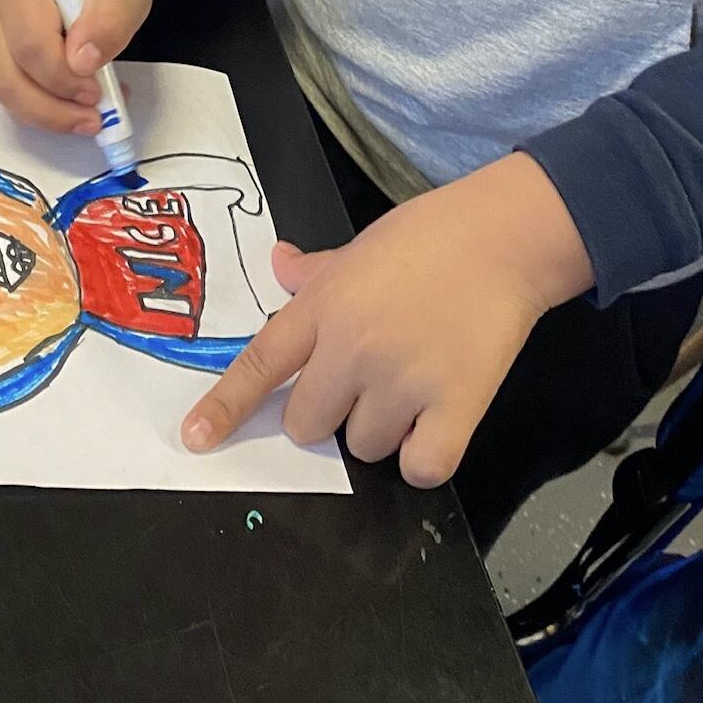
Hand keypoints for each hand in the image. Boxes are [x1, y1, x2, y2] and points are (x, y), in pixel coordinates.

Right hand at [0, 0, 172, 136]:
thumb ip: (107, 20)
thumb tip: (81, 63)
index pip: (30, 43)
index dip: (61, 76)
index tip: (97, 91)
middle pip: (8, 76)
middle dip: (53, 108)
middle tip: (95, 118)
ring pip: (8, 91)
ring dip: (51, 115)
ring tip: (92, 118)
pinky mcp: (3, 54)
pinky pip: (17, 92)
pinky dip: (48, 109)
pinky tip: (79, 106)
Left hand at [181, 154, 593, 486]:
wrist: (505, 237)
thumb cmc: (431, 235)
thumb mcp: (360, 246)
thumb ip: (315, 270)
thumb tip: (277, 263)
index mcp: (324, 307)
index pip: (261, 365)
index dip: (226, 408)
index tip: (196, 440)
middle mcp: (353, 348)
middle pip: (308, 424)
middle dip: (329, 413)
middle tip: (366, 381)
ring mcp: (402, 381)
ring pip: (365, 447)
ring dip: (383, 431)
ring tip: (414, 385)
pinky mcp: (454, 407)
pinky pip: (420, 467)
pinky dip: (424, 456)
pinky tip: (435, 425)